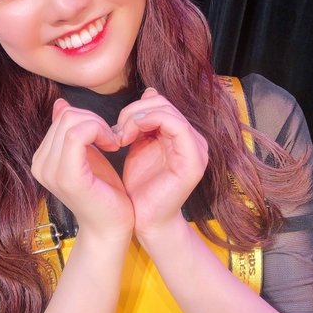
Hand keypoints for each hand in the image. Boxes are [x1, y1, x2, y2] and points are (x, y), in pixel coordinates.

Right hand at [32, 99, 133, 239]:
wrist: (112, 227)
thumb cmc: (104, 192)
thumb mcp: (86, 154)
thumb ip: (72, 131)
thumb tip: (60, 104)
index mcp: (42, 158)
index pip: (62, 116)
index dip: (89, 118)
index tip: (106, 135)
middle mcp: (39, 165)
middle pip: (67, 116)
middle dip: (95, 120)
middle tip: (112, 139)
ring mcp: (50, 172)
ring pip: (72, 121)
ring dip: (100, 126)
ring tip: (112, 143)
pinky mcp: (67, 177)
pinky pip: (77, 135)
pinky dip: (100, 132)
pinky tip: (113, 146)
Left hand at [117, 88, 207, 238]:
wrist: (144, 220)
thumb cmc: (140, 187)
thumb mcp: (139, 145)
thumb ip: (143, 122)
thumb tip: (149, 91)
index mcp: (182, 135)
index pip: (160, 103)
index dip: (136, 107)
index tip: (116, 126)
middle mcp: (194, 140)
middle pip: (163, 103)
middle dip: (134, 111)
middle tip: (117, 130)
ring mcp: (197, 149)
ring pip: (168, 110)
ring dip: (138, 117)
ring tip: (121, 135)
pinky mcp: (194, 160)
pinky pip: (176, 125)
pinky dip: (150, 121)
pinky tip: (130, 134)